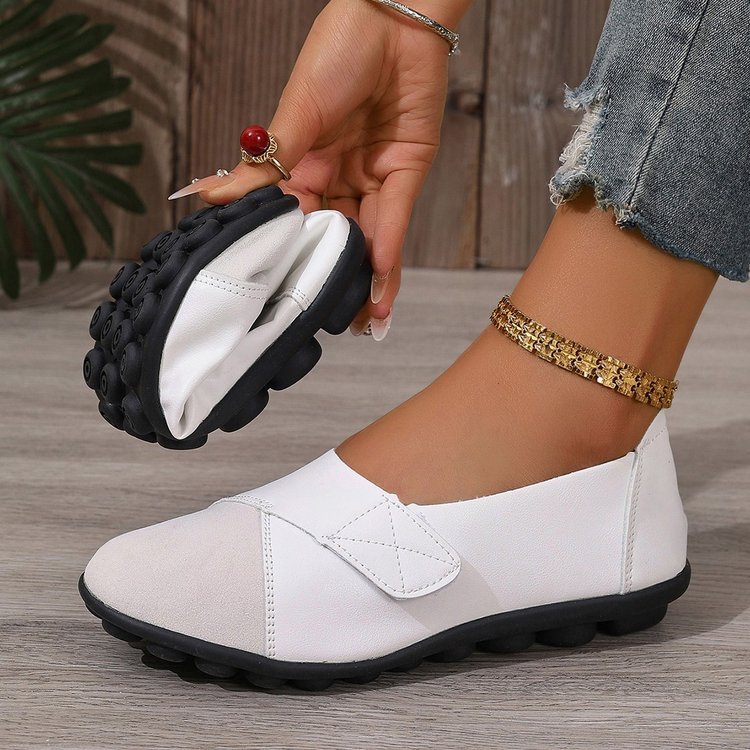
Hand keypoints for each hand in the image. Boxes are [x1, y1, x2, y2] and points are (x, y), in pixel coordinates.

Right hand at [197, 0, 452, 333]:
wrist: (394, 16)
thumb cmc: (339, 49)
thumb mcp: (295, 113)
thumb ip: (264, 164)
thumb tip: (209, 195)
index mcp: (304, 162)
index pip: (293, 219)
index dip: (290, 256)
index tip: (281, 295)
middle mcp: (338, 175)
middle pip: (333, 237)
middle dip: (332, 279)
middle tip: (327, 325)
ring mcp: (373, 175)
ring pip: (368, 237)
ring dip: (366, 278)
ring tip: (359, 322)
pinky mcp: (406, 170)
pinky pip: (394, 218)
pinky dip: (387, 250)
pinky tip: (378, 283)